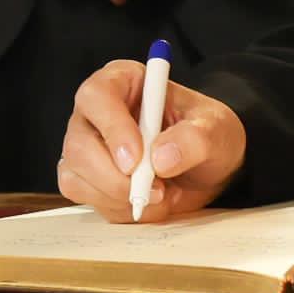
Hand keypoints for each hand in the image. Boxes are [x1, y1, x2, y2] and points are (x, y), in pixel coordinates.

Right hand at [58, 60, 246, 223]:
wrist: (208, 167)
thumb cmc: (208, 134)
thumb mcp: (216, 129)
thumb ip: (194, 139)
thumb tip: (161, 158)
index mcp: (123, 82)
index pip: (97, 96)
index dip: (112, 128)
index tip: (136, 158)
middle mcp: (97, 113)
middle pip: (78, 144)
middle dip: (113, 176)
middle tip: (155, 189)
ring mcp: (88, 148)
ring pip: (77, 178)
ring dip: (119, 196)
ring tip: (162, 193)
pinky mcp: (89, 179)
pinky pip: (90, 201)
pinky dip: (121, 209)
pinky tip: (149, 202)